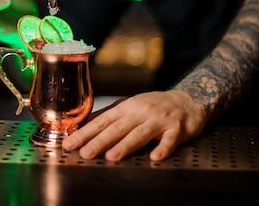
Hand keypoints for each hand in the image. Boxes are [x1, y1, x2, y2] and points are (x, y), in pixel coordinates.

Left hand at [62, 90, 207, 161]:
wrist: (188, 100)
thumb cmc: (155, 106)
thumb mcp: (131, 106)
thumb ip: (111, 116)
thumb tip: (83, 125)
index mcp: (127, 107)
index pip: (103, 121)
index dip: (85, 132)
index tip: (70, 144)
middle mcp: (141, 112)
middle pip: (118, 127)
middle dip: (100, 141)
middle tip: (84, 153)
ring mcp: (159, 120)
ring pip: (140, 133)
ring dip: (126, 145)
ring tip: (111, 156)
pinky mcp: (177, 129)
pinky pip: (170, 140)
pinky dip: (163, 148)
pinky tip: (156, 157)